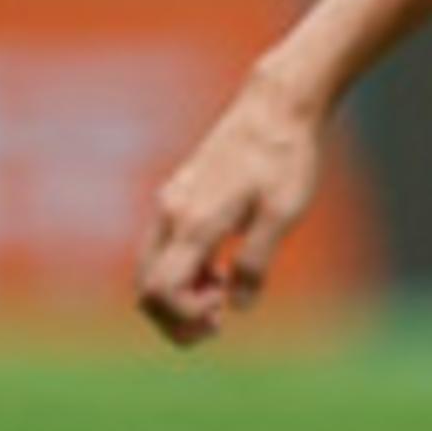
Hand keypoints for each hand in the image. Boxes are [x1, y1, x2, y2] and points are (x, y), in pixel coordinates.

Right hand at [135, 76, 324, 346]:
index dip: (184, 317)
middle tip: (216, 326)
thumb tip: (238, 306)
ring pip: (152, 266)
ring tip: (221, 298)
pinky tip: (219, 271)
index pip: (161, 290)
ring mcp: (172, 201)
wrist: (277, 104)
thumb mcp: (283, 213)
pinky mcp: (181, 193)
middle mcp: (171, 213)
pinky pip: (165, 246)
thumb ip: (256, 263)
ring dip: (178, 294)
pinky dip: (183, 270)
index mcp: (193, 222)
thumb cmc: (285, 157)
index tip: (223, 316)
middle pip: (146, 286)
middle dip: (173, 315)